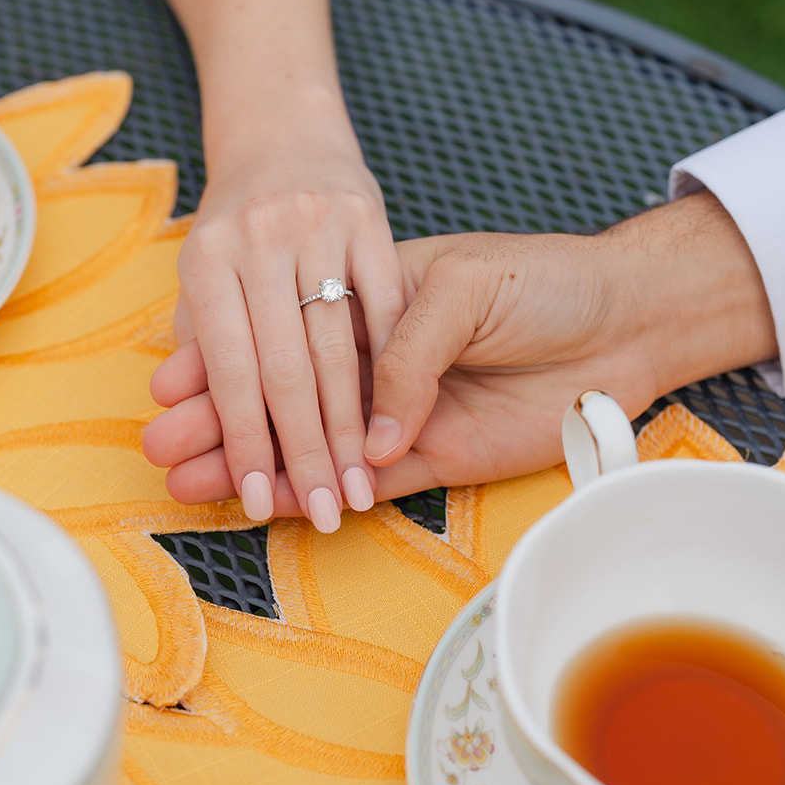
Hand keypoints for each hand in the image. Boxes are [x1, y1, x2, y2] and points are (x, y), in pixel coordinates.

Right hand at [145, 194, 776, 507]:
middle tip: (159, 446)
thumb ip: (407, 347)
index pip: (280, 330)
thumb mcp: (465, 285)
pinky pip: (360, 481)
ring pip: (306, 444)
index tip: (170, 383)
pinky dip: (314, 493)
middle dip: (216, 418)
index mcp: (366, 297)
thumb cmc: (545, 281)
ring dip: (248, 463)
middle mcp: (370, 356)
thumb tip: (370, 430)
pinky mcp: (429, 457)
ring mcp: (395, 412)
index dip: (223, 356)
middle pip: (278, 394)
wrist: (624, 322)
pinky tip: (261, 503)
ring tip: (186, 482)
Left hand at [169, 95, 403, 528]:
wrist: (284, 133)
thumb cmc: (237, 222)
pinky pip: (387, 308)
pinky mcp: (371, 217)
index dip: (245, 444)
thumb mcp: (203, 272)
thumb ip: (201, 342)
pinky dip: (397, 369)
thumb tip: (183, 420)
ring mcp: (319, 225)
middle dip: (308, 452)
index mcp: (207, 260)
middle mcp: (260, 239)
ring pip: (342, 346)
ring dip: (355, 428)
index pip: (231, 373)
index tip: (260, 503)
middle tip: (326, 512)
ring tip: (361, 485)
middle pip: (287, 369)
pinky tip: (399, 420)